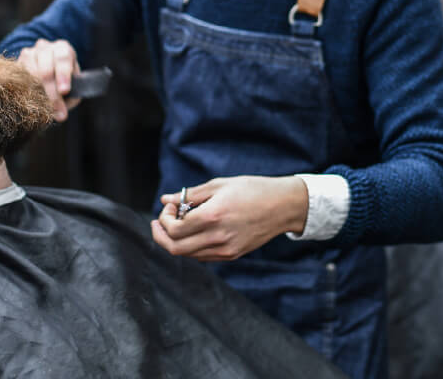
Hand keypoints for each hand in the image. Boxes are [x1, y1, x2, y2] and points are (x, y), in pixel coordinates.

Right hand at [15, 38, 81, 120]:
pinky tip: (32, 103)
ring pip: (31, 76)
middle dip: (52, 93)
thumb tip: (60, 114)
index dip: (63, 75)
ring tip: (45, 110)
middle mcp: (44, 47)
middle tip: (58, 112)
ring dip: (38, 96)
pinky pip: (19, 79)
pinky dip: (26, 93)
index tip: (64, 91)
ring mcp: (28, 54)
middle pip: (46, 70)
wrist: (46, 70)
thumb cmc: (63, 79)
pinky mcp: (15, 63)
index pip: (63, 58)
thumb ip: (71, 95)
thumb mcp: (73, 83)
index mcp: (62, 48)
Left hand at [151, 176, 308, 261]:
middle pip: (175, 248)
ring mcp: (225, 249)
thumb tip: (165, 199)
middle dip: (161, 235)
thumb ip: (190, 195)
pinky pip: (203, 256)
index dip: (164, 220)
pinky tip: (195, 231)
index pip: (174, 230)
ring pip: (188, 255)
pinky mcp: (232, 255)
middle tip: (160, 222)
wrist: (283, 206)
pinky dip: (191, 246)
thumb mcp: (220, 185)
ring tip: (179, 224)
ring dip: (176, 241)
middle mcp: (217, 237)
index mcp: (212, 216)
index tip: (168, 207)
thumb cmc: (253, 190)